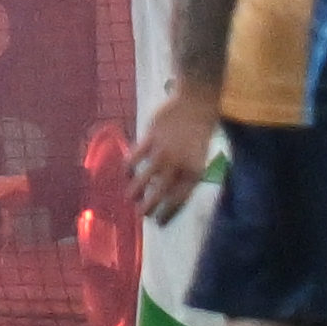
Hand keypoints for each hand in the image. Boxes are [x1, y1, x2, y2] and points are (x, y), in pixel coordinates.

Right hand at [139, 79, 222, 229]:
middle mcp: (178, 165)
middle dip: (150, 205)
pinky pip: (136, 156)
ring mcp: (163, 151)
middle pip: (161, 191)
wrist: (196, 103)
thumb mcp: (200, 154)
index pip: (180, 198)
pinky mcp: (150, 138)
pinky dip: (129, 165)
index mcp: (195, 171)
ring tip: (129, 198)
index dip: (168, 212)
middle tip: (141, 215)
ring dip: (136, 189)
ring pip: (145, 176)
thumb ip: (185, 170)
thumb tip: (168, 184)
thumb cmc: (201, 129)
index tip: (159, 222)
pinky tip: (126, 172)